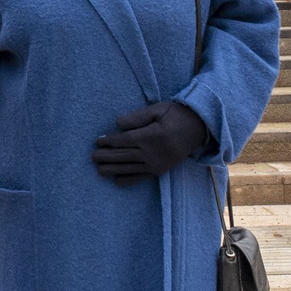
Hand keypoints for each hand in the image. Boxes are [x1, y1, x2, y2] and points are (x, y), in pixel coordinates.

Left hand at [91, 101, 208, 185]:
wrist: (198, 129)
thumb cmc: (175, 115)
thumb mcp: (157, 110)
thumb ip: (136, 117)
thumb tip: (117, 124)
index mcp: (149, 136)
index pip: (123, 141)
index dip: (109, 142)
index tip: (97, 141)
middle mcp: (151, 153)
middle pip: (123, 156)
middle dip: (106, 157)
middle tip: (92, 157)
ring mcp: (156, 164)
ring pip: (129, 168)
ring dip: (113, 169)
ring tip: (99, 170)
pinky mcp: (160, 170)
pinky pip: (141, 177)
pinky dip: (128, 180)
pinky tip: (117, 181)